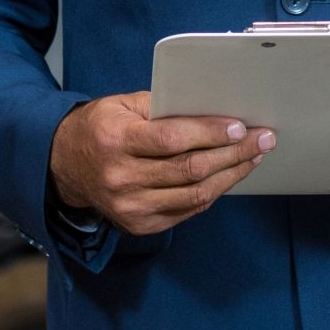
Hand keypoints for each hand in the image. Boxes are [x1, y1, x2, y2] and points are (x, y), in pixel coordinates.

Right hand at [49, 92, 273, 236]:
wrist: (66, 166)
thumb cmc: (102, 128)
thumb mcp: (122, 105)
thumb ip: (163, 106)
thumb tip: (213, 109)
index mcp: (116, 141)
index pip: (172, 139)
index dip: (210, 134)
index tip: (240, 127)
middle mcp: (122, 178)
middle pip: (190, 169)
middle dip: (233, 153)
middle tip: (263, 139)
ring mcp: (131, 207)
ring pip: (195, 194)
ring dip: (231, 175)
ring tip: (254, 157)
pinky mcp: (140, 224)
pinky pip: (187, 209)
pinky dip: (213, 192)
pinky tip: (229, 176)